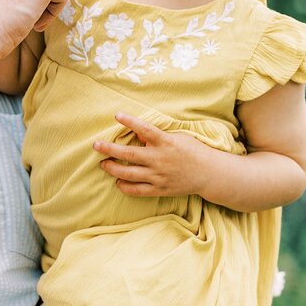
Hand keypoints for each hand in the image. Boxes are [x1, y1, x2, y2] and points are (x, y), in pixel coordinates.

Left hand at [93, 113, 212, 196]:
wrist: (209, 174)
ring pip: (130, 174)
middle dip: (110, 149)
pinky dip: (125, 186)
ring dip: (113, 169)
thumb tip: (138, 134)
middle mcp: (160, 159)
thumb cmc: (193, 151)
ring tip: (103, 164)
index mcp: (165, 143)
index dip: (130, 122)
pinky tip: (118, 181)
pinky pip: (138, 190)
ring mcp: (159, 176)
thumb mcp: (177, 138)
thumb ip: (156, 137)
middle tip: (96, 145)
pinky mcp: (160, 189)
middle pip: (129, 154)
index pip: (145, 129)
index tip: (117, 115)